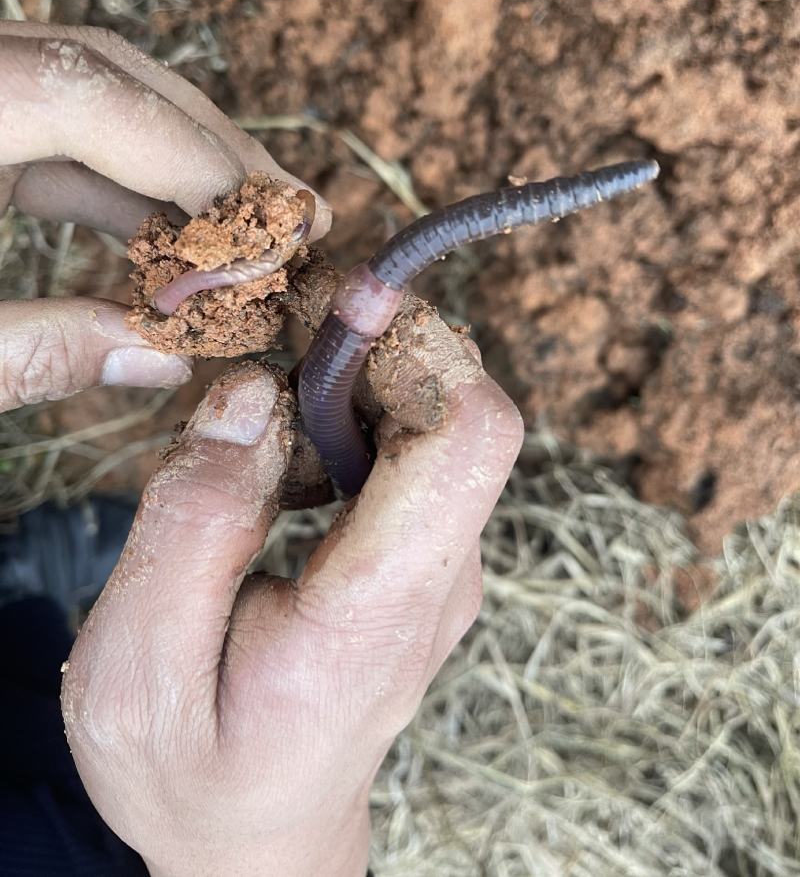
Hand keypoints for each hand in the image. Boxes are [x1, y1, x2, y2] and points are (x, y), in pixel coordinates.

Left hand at [0, 21, 329, 409]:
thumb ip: (37, 353)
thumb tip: (158, 365)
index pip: (95, 94)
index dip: (198, 165)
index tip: (265, 246)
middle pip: (114, 73)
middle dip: (216, 150)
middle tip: (295, 219)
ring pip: (97, 91)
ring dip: (179, 165)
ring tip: (250, 232)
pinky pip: (61, 123)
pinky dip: (119, 179)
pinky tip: (170, 238)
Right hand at [61, 356, 522, 875]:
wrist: (258, 834)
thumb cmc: (193, 770)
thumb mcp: (138, 672)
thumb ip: (190, 525)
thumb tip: (252, 395)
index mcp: (380, 608)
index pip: (469, 435)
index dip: (416, 339)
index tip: (334, 300)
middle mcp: (438, 576)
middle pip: (456, 402)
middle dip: (372, 336)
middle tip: (275, 321)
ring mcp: (439, 564)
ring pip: (429, 416)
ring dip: (352, 372)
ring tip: (259, 396)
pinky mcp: (419, 554)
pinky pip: (404, 448)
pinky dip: (345, 411)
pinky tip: (277, 444)